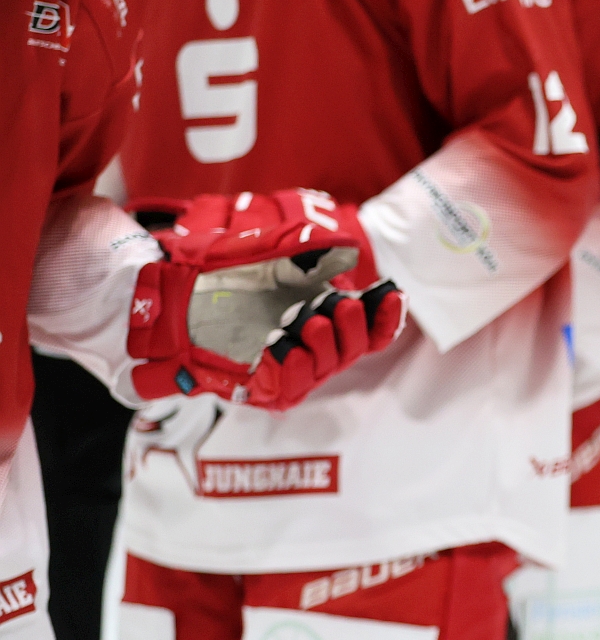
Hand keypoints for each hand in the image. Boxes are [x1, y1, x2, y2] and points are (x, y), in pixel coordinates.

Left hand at [126, 189, 405, 408]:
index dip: (386, 316)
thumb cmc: (220, 274)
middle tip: (338, 305)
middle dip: (353, 326)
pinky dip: (294, 368)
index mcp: (322, 315)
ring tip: (306, 321)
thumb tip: (349, 249)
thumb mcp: (269, 252)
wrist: (168, 297)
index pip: (370, 328)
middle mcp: (311, 346)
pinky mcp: (264, 390)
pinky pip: (293, 388)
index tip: (391, 295)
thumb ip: (309, 249)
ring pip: (328, 367)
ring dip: (325, 344)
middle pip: (355, 347)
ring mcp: (289, 370)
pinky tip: (283, 348)